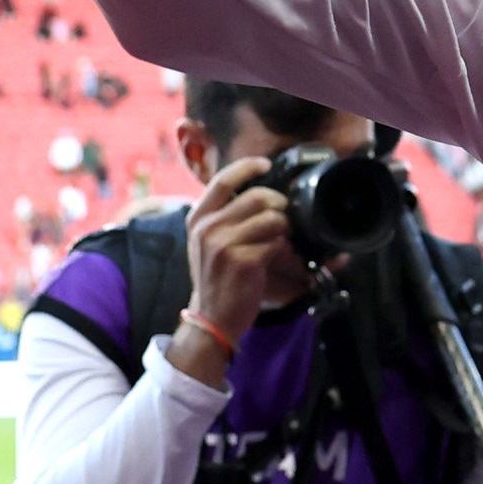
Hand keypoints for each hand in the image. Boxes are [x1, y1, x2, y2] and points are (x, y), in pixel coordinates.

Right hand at [173, 155, 306, 369]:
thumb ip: (224, 216)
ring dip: (285, 228)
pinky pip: (276, 242)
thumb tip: (258, 192)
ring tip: (283, 240)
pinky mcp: (242, 261)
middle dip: (279, 204)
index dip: (247, 167)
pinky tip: (280, 259)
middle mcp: (207, 228)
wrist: (212, 319)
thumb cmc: (216, 279)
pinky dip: (284, 250)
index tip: (265, 164)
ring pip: (271, 218)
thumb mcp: (207, 243)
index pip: (222, 180)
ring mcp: (223, 244)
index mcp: (197, 219)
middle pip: (256, 197)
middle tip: (285, 216)